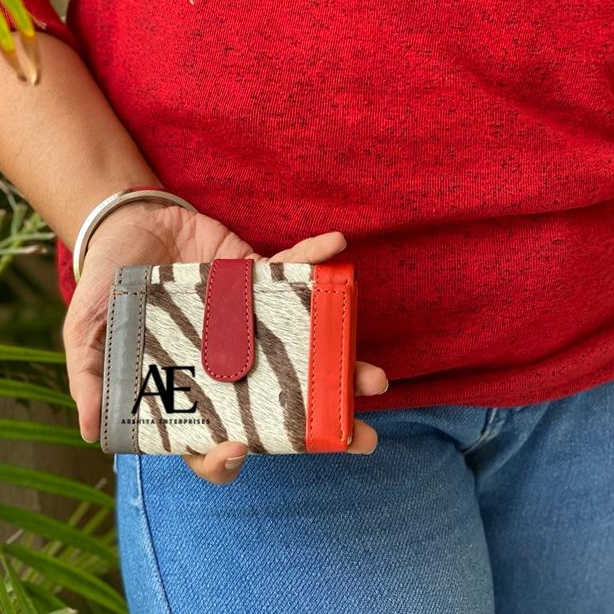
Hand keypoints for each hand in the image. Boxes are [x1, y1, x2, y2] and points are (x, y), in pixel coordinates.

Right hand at [63, 203, 387, 483]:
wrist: (128, 226)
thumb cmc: (105, 286)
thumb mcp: (86, 332)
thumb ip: (91, 378)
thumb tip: (94, 433)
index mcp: (192, 384)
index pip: (213, 433)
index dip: (227, 452)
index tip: (241, 446)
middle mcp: (231, 360)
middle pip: (279, 401)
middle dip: (320, 419)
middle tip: (360, 435)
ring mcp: (252, 321)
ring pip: (302, 346)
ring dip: (340, 356)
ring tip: (375, 376)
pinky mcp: (260, 279)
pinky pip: (292, 271)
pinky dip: (315, 258)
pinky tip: (336, 246)